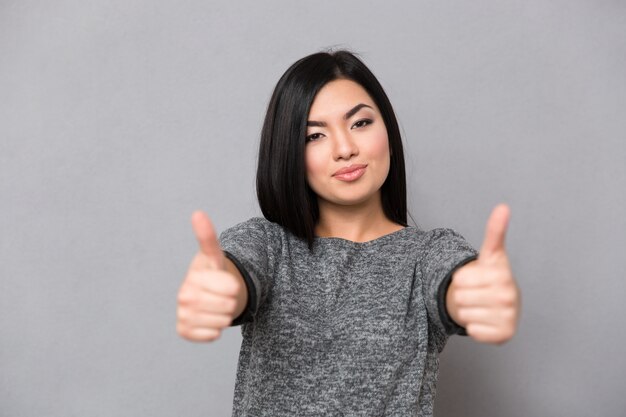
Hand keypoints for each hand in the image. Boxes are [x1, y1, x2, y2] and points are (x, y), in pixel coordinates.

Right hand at [176, 211, 242, 341]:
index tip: (224, 281)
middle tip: (221, 295)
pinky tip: (208, 318)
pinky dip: (216, 330)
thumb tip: (198, 213)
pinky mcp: (184, 331)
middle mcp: (184, 296)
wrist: (206, 294)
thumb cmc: (213, 273)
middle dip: (230, 301)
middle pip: (229, 306)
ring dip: (224, 315)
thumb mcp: (214, 255)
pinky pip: (213, 335)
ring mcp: (182, 315)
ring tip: (215, 305)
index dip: (234, 285)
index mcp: (194, 278)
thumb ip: (207, 236)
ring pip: (223, 321)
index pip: (233, 288)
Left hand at [447, 204, 520, 343]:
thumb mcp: (491, 253)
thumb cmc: (492, 277)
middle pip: (459, 297)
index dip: (462, 278)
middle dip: (464, 295)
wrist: (502, 303)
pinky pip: (473, 330)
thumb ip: (495, 231)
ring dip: (468, 310)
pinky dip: (475, 327)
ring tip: (482, 305)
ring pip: (464, 314)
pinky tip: (486, 319)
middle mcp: (509, 296)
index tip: (478, 276)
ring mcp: (508, 317)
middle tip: (478, 293)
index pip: (460, 278)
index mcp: (502, 274)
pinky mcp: (504, 336)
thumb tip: (503, 207)